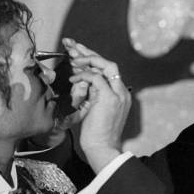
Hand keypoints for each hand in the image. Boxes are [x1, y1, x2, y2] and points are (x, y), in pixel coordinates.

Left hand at [62, 38, 131, 172]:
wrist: (102, 149)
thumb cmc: (96, 135)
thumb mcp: (94, 111)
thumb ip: (93, 96)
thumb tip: (81, 84)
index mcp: (120, 95)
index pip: (108, 70)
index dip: (93, 59)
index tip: (77, 53)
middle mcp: (122, 92)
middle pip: (108, 63)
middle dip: (88, 52)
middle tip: (71, 44)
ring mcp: (118, 94)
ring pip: (106, 65)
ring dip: (87, 59)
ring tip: (72, 58)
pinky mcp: (109, 98)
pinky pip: (96, 77)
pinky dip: (83, 74)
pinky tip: (72, 77)